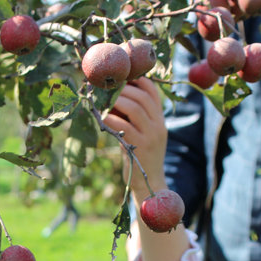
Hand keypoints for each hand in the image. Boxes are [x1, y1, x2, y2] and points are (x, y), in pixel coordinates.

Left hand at [102, 78, 167, 196]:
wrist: (149, 185)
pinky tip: (100, 116)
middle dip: (122, 87)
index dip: (136, 78)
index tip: (118, 75)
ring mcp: (151, 135)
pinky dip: (111, 118)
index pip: (152, 90)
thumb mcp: (142, 133)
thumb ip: (133, 116)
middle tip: (104, 85)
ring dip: (115, 100)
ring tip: (100, 98)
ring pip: (134, 107)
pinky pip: (124, 127)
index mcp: (159, 118)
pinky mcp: (140, 147)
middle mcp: (158, 124)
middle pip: (142, 95)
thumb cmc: (140, 156)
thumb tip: (110, 96)